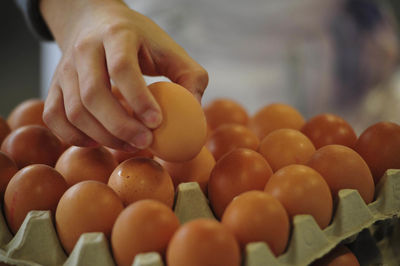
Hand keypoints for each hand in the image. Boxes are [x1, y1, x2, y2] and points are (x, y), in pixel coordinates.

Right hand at [40, 0, 207, 150]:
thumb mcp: (170, 49)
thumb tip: (196, 113)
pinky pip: (55, 117)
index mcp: (117, 35)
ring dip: (103, 136)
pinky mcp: (54, 85)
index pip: (122, 68)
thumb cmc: (139, 40)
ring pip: (74, 110)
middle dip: (120, 126)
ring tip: (130, 144)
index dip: (139, 99)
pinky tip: (99, 141)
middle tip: (145, 142)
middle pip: (93, 94)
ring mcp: (65, 68)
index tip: (157, 123)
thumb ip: (190, 77)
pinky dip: (74, 137)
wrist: (95, 22)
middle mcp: (85, 49)